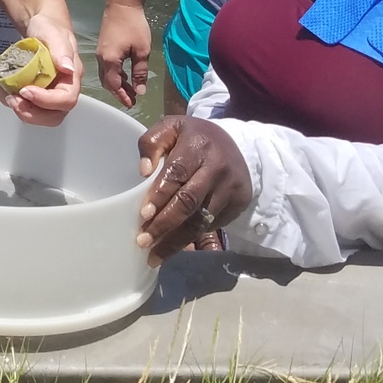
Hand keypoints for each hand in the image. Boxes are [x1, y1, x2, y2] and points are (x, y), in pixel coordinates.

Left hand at [0, 11, 82, 125]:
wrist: (40, 27)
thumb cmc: (50, 29)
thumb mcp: (54, 34)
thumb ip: (61, 50)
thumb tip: (67, 68)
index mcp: (72, 78)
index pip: (66, 99)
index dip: (46, 101)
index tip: (26, 90)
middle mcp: (62, 90)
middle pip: (54, 116)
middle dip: (33, 113)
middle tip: (13, 100)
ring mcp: (49, 95)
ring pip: (41, 117)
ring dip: (23, 112)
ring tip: (8, 96)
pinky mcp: (35, 95)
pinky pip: (27, 108)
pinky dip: (14, 104)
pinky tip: (5, 91)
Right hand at [97, 0, 152, 108]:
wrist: (121, 3)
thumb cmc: (133, 26)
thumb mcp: (142, 51)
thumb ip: (140, 72)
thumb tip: (140, 91)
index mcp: (109, 61)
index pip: (114, 85)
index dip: (122, 96)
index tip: (132, 104)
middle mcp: (101, 59)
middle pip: (107, 82)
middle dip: (119, 92)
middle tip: (132, 100)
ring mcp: (100, 53)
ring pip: (106, 75)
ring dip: (118, 84)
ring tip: (131, 90)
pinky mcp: (103, 47)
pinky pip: (106, 67)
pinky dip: (115, 75)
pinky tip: (125, 75)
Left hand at [135, 116, 251, 264]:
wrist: (237, 144)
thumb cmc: (194, 137)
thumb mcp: (171, 128)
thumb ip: (151, 143)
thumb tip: (143, 171)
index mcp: (198, 146)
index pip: (177, 173)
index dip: (160, 195)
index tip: (143, 214)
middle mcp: (218, 169)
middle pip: (189, 202)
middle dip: (165, 224)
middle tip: (143, 241)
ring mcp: (231, 189)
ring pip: (202, 220)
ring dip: (177, 240)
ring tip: (154, 255)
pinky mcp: (239, 204)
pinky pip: (212, 225)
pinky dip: (192, 238)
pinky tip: (173, 246)